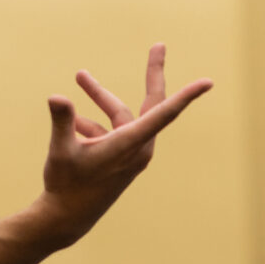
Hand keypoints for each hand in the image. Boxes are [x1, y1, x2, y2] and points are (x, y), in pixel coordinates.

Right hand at [39, 44, 211, 246]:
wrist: (66, 218)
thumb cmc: (65, 185)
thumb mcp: (61, 151)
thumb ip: (62, 121)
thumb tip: (57, 97)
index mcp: (130, 144)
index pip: (164, 113)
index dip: (186, 96)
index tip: (207, 82)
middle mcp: (137, 148)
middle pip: (150, 103)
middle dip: (152, 73)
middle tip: (159, 45)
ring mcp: (131, 153)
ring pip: (119, 115)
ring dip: (100, 98)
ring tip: (80, 77)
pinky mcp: (121, 158)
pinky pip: (110, 131)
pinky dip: (92, 123)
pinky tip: (73, 123)